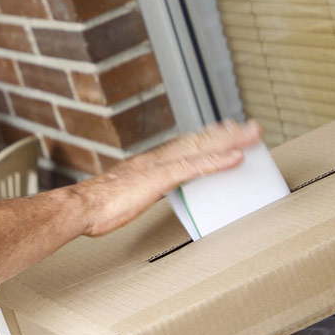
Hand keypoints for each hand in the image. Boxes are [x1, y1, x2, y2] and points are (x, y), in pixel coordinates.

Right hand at [75, 119, 261, 236]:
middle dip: (226, 133)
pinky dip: (217, 161)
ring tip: (253, 135)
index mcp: (148, 162)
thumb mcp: (126, 197)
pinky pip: (195, 167)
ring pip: (201, 147)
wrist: (82, 207)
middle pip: (198, 140)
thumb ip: (142, 192)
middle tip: (250, 127)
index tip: (226, 132)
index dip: (207, 138)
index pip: (184, 146)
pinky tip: (236, 158)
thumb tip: (150, 195)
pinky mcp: (160, 178)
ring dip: (230, 140)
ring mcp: (159, 166)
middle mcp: (156, 158)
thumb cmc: (97, 207)